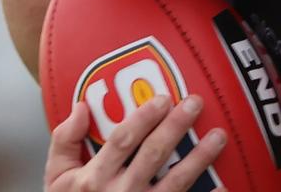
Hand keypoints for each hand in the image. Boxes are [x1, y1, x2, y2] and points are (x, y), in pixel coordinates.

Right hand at [44, 95, 227, 191]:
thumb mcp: (57, 178)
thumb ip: (65, 141)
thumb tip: (81, 106)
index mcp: (94, 179)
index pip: (123, 140)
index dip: (143, 117)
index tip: (163, 98)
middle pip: (153, 155)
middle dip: (176, 126)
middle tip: (195, 103)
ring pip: (175, 182)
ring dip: (199, 158)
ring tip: (218, 136)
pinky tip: (223, 187)